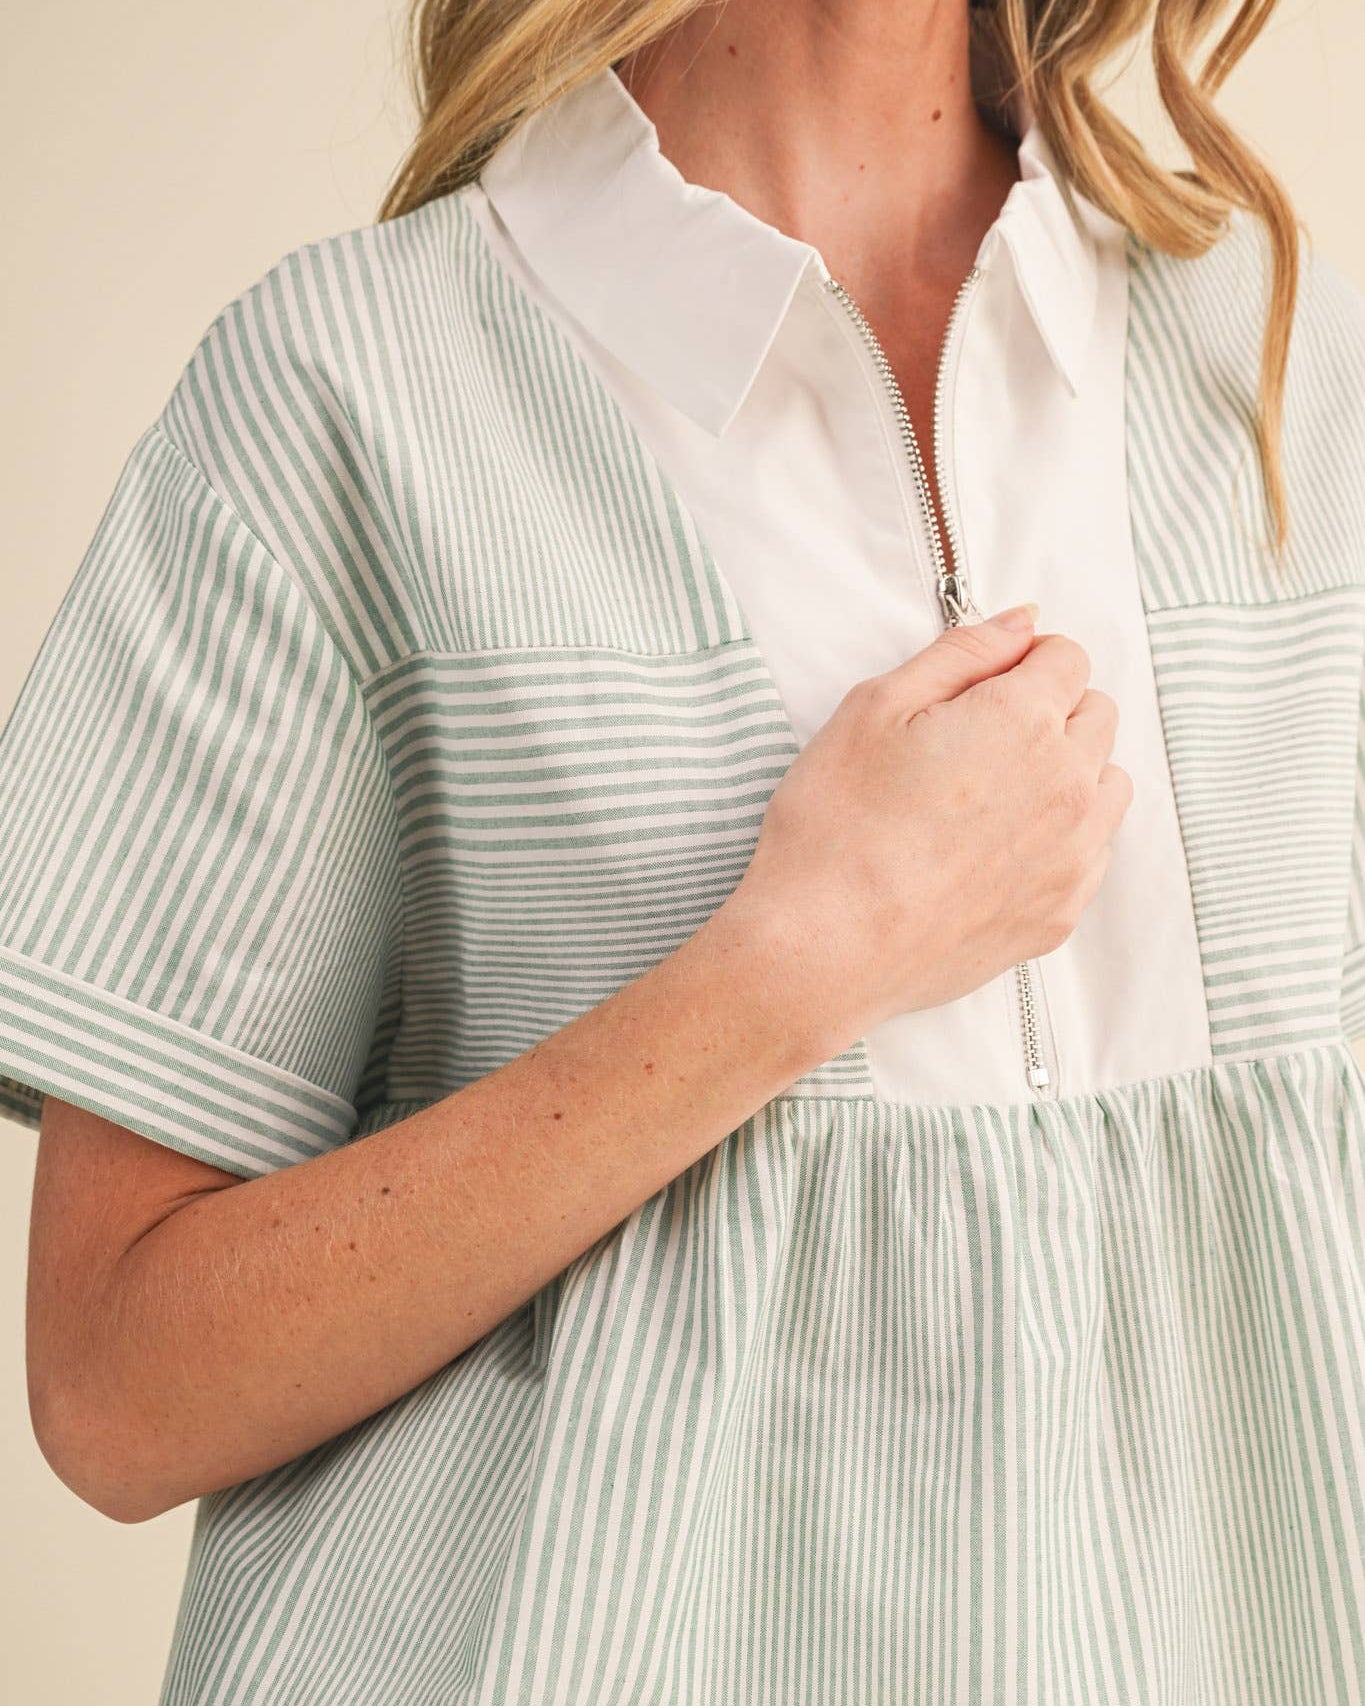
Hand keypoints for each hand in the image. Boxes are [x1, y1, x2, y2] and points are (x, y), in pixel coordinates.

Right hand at [725, 606, 1133, 1041]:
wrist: (824, 949)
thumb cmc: (835, 826)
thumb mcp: (874, 708)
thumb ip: (961, 654)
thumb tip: (1022, 622)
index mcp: (1023, 720)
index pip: (1068, 657)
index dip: (1022, 662)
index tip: (982, 687)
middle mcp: (1067, 784)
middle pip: (1096, 715)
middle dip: (1049, 712)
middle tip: (975, 741)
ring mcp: (1073, 855)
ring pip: (1107, 784)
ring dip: (1067, 774)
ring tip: (991, 797)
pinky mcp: (1061, 912)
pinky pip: (1091, 852)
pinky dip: (1060, 838)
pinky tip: (993, 850)